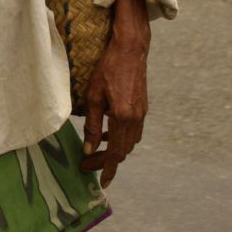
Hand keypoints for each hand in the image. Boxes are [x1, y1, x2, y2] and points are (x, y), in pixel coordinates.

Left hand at [81, 0, 150, 187]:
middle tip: (89, 165)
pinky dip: (121, 137)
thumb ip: (93, 125)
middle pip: (123, 151)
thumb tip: (89, 150)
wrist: (130, 50)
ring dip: (115, 150)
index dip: (107, 168)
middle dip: (107, 161)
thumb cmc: (108, 69)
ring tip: (96, 150)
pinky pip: (133, 131)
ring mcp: (142, 114)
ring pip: (129, 142)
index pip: (116, 153)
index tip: (100, 181)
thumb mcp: (93, 96)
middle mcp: (136, 119)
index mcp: (123, 118)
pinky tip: (108, 132)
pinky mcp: (142, 107)